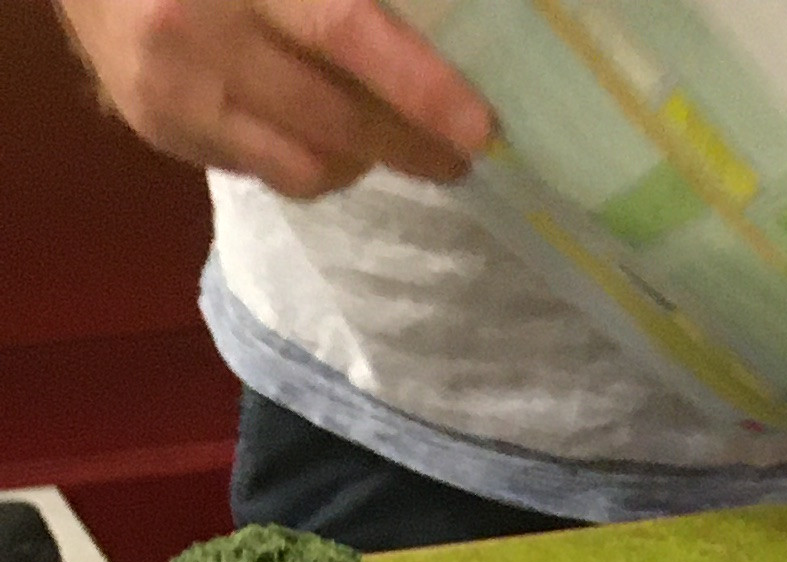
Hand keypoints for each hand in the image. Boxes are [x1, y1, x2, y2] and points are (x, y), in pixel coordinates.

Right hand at [54, 0, 492, 194]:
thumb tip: (430, 18)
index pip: (343, 32)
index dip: (419, 85)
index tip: (479, 126)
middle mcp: (194, 30)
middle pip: (334, 118)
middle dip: (413, 143)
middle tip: (464, 149)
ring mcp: (171, 90)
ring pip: (307, 165)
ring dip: (366, 160)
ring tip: (400, 139)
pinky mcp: (159, 128)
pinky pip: (267, 172)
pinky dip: (312, 159)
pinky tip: (325, 130)